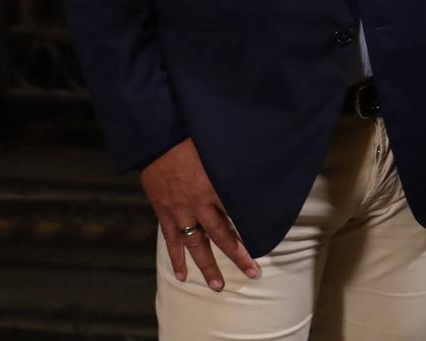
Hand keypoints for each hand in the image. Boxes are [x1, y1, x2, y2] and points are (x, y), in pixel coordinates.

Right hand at [141, 138, 258, 290]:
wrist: (157, 139)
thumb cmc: (192, 139)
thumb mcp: (221, 148)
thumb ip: (239, 161)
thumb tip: (263, 162)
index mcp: (216, 186)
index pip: (240, 213)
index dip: (253, 230)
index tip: (267, 244)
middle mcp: (199, 203)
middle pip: (222, 235)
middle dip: (238, 256)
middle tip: (253, 273)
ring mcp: (180, 210)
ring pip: (196, 244)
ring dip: (207, 266)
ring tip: (217, 286)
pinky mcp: (164, 212)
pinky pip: (171, 240)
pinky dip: (176, 258)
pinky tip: (181, 275)